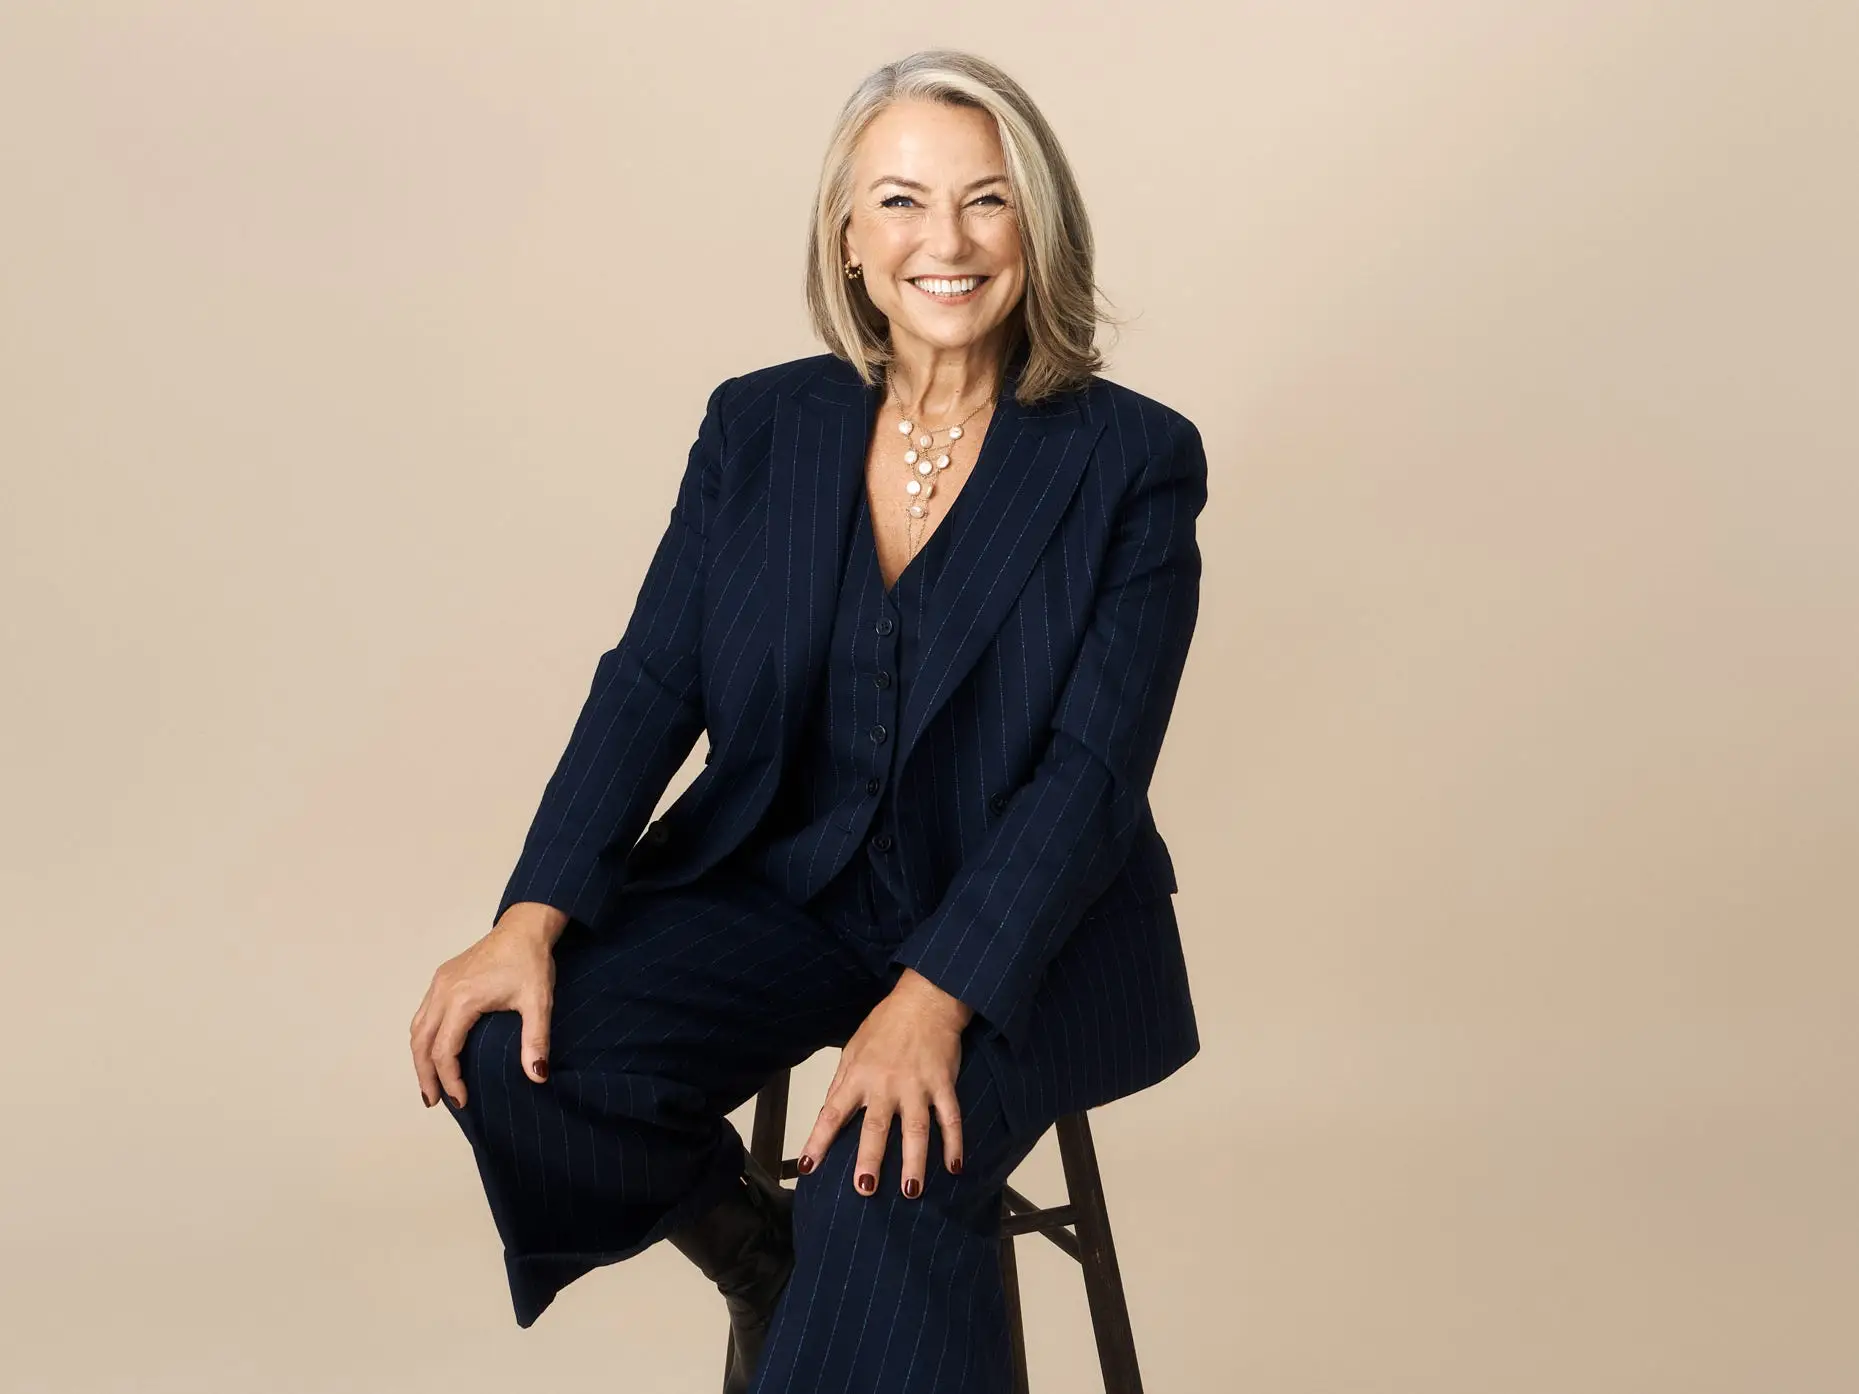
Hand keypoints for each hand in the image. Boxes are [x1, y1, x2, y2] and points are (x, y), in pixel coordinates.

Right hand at [409, 901, 567, 1109]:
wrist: (525, 927)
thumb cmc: (531, 962)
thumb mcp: (539, 1002)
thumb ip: (536, 1040)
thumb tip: (537, 1075)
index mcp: (462, 999)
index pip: (444, 1051)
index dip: (450, 1080)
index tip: (462, 1100)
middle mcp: (443, 991)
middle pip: (421, 1042)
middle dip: (425, 1075)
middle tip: (434, 1101)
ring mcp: (440, 983)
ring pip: (418, 1028)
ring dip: (420, 1057)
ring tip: (430, 1083)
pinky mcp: (443, 978)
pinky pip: (424, 1014)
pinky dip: (424, 1038)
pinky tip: (434, 1051)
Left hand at [798, 968, 973, 1198]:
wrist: (925, 1000)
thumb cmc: (886, 1024)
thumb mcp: (854, 1049)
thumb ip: (842, 1083)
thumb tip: (830, 1113)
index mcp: (859, 1076)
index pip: (833, 1113)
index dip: (819, 1141)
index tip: (808, 1167)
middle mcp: (886, 1084)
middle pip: (876, 1127)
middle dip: (871, 1159)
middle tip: (865, 1188)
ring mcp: (917, 1085)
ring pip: (916, 1129)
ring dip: (914, 1162)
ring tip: (911, 1191)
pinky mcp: (943, 1083)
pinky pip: (950, 1117)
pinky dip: (954, 1142)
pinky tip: (954, 1166)